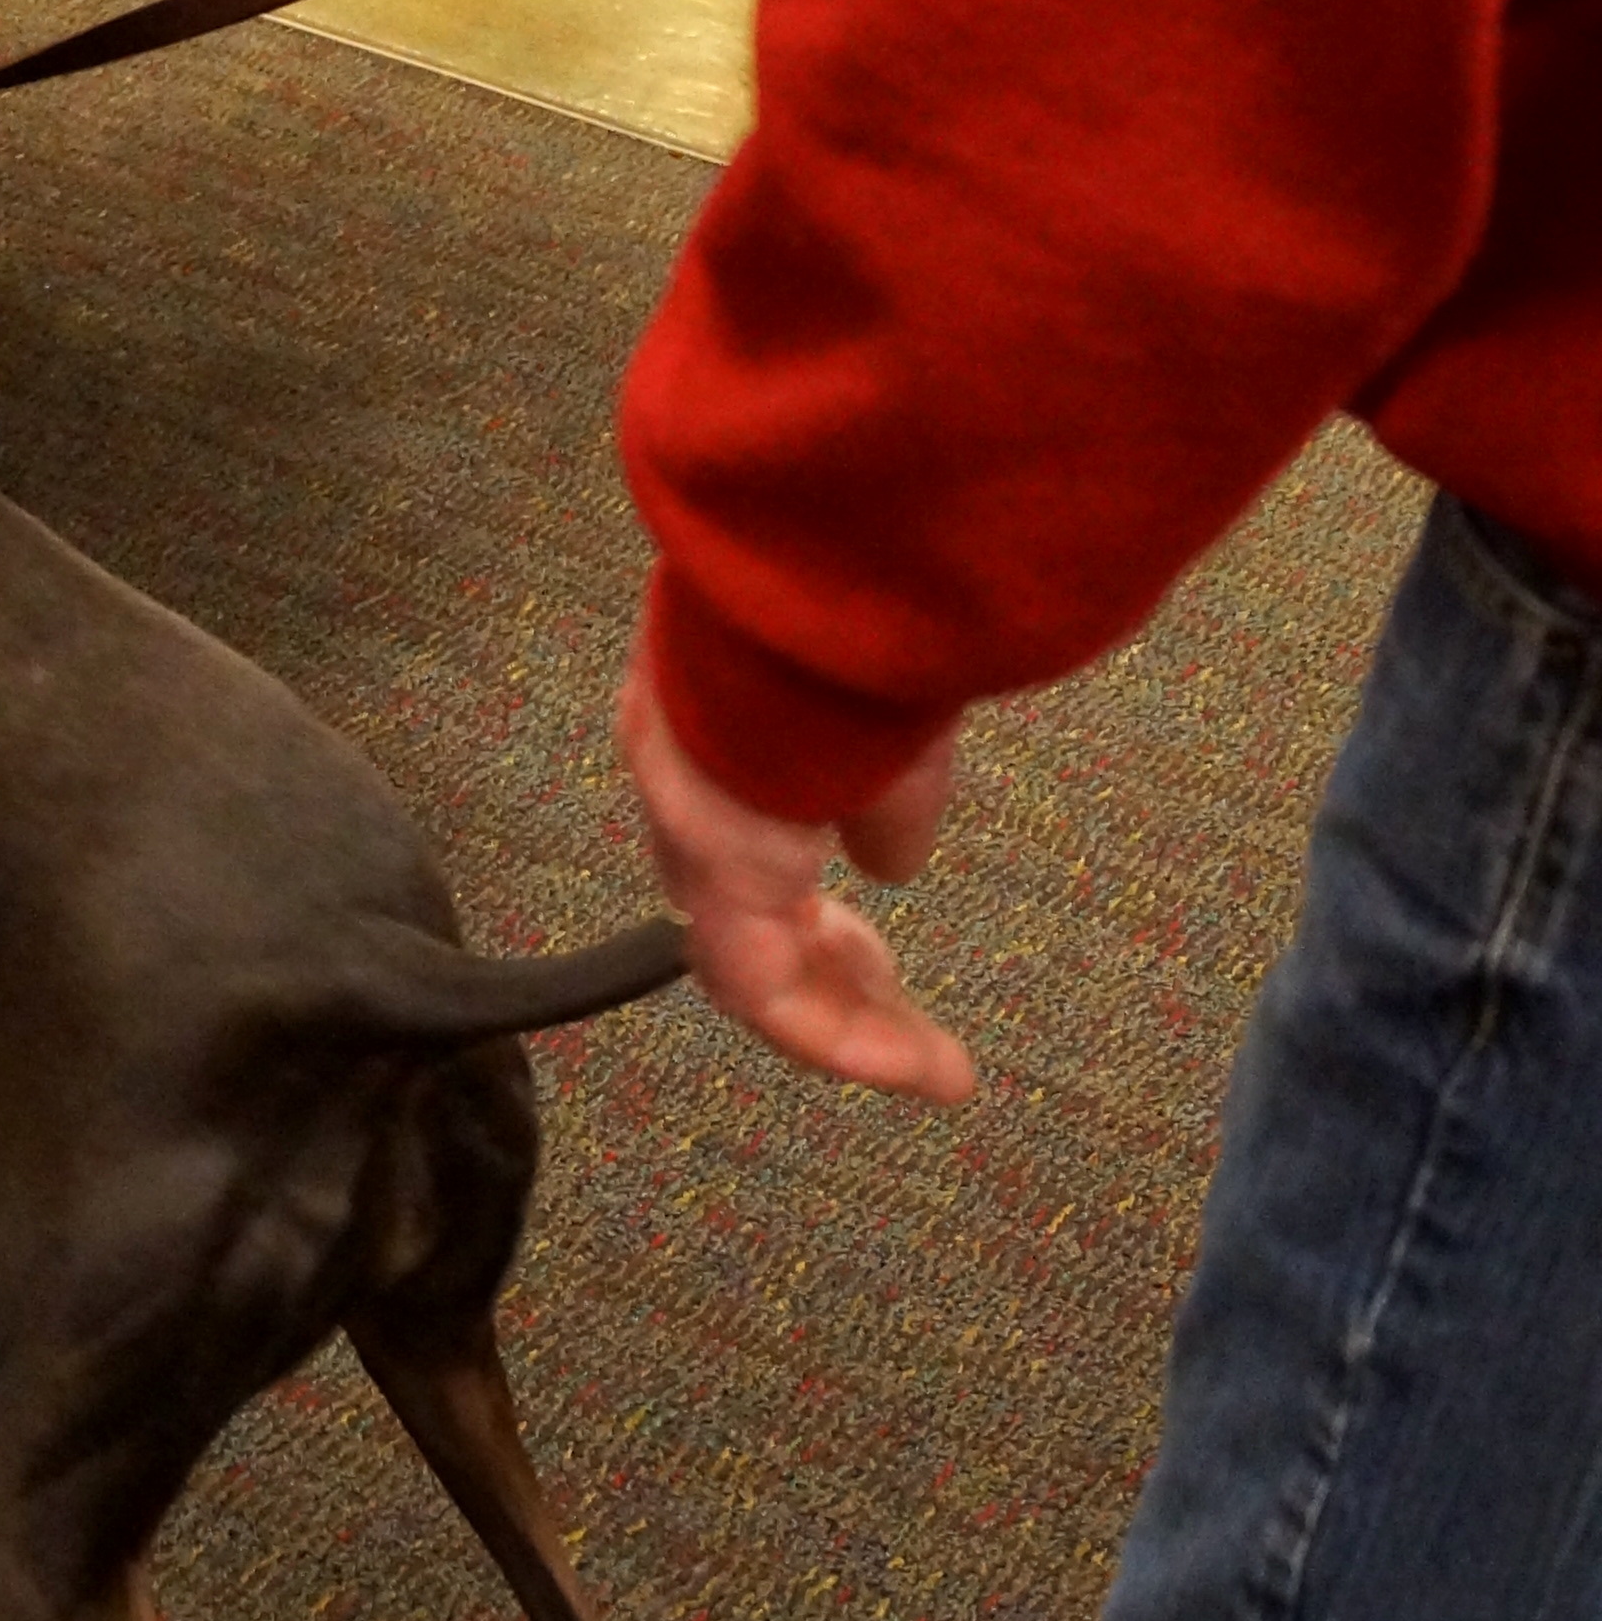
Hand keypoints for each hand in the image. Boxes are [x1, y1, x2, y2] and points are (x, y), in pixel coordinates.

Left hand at [616, 640, 975, 1101]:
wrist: (819, 548)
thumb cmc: (859, 600)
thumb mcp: (885, 702)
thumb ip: (884, 791)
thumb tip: (891, 863)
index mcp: (721, 736)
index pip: (754, 856)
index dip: (820, 923)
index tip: (884, 960)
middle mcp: (687, 783)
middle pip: (752, 925)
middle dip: (841, 989)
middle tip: (922, 1053)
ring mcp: (692, 822)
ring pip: (753, 967)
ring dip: (847, 1024)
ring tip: (933, 1071)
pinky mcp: (716, 859)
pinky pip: (756, 981)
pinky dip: (832, 1032)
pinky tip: (911, 1062)